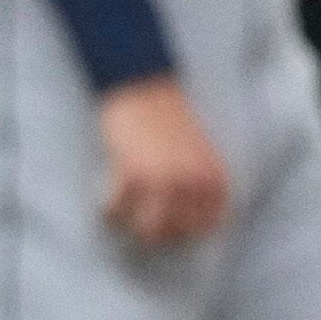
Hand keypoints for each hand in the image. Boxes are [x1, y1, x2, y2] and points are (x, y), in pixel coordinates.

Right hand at [95, 77, 228, 247]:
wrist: (143, 85)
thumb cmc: (168, 117)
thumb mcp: (199, 152)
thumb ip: (199, 183)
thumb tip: (183, 218)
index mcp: (213, 176)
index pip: (209, 225)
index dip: (189, 233)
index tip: (173, 231)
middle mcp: (193, 182)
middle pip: (177, 233)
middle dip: (158, 234)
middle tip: (142, 225)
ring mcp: (162, 179)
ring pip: (148, 229)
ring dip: (132, 227)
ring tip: (124, 219)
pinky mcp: (132, 172)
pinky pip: (118, 209)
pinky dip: (109, 209)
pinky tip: (107, 202)